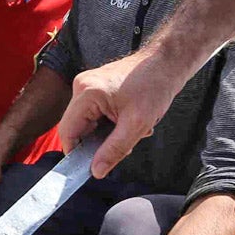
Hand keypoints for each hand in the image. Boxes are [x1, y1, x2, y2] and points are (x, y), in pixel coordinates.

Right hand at [53, 46, 188, 176]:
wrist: (166, 63)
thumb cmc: (155, 86)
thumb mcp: (137, 125)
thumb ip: (114, 150)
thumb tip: (96, 171)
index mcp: (87, 94)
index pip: (68, 133)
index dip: (77, 153)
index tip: (92, 166)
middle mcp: (81, 87)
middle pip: (77, 128)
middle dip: (98, 142)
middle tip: (124, 144)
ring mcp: (87, 86)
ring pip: (87, 123)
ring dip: (106, 133)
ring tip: (130, 128)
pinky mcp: (95, 87)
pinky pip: (94, 114)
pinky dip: (109, 123)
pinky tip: (128, 120)